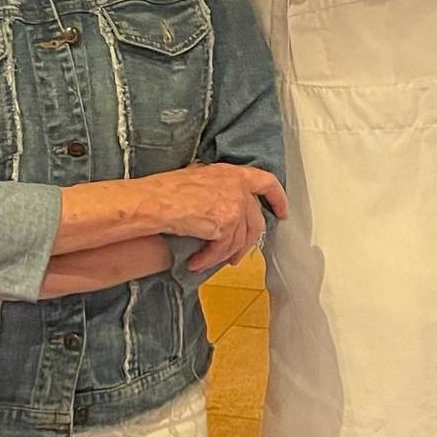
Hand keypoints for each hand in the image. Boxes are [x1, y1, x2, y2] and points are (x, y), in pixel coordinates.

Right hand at [140, 164, 286, 270]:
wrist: (154, 201)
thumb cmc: (165, 189)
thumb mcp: (198, 177)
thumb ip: (217, 186)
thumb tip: (218, 201)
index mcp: (232, 174)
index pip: (266, 183)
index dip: (277, 199)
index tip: (282, 212)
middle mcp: (238, 188)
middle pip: (255, 221)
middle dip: (246, 243)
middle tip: (236, 256)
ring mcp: (234, 206)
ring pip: (239, 240)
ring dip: (222, 255)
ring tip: (206, 261)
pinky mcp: (226, 225)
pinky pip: (222, 250)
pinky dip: (209, 260)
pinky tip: (196, 263)